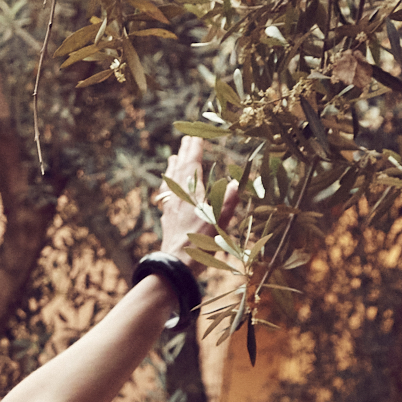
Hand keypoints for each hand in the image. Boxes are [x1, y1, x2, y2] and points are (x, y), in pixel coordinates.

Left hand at [153, 134, 231, 263]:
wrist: (176, 264)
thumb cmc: (199, 243)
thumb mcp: (218, 221)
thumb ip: (227, 201)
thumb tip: (235, 182)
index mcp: (191, 194)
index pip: (192, 167)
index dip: (195, 151)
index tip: (197, 137)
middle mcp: (178, 198)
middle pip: (180, 170)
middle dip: (184, 154)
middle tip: (186, 138)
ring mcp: (171, 208)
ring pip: (171, 182)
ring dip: (173, 168)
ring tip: (173, 157)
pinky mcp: (167, 220)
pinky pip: (166, 197)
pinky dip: (167, 187)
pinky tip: (166, 190)